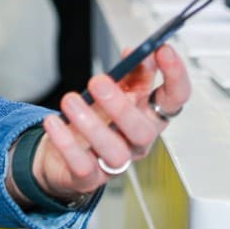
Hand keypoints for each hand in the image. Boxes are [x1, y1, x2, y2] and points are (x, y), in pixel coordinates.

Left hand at [29, 46, 191, 202]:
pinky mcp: (89, 177)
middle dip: (122, 105)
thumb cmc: (99, 118)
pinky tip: (54, 122)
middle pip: (142, 130)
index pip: (174, 99)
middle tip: (98, 82)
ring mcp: (116, 163)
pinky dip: (67, 143)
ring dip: (91, 125)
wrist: (66, 155)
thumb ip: (132, 72)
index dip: (175, 76)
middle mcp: (138, 142)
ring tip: (70, 100)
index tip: (163, 50)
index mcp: (150, 117)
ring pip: (114, 152)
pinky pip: (82, 165)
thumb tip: (136, 52)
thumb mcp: (119, 91)